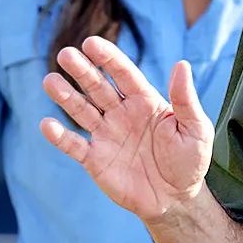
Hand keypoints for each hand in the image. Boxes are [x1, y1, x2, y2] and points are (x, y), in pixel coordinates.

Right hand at [40, 36, 213, 221]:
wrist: (176, 199)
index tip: (91, 43)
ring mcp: (107, 135)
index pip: (124, 74)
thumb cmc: (190, 160)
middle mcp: (122, 113)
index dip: (108, 58)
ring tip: (50, 80)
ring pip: (82, 111)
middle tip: (65, 54)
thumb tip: (182, 64)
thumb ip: (185, 99)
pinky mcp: (95, 159)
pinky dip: (60, 136)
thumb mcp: (195, 128)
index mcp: (146, 101)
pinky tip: (46, 124)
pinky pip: (74, 145)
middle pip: (98, 87)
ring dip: (65, 97)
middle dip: (82, 71)